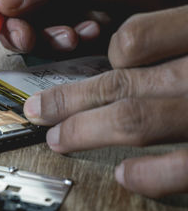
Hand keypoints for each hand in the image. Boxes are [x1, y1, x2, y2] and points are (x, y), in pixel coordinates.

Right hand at [0, 0, 187, 52]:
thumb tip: (1, 0)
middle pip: (8, 7)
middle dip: (17, 27)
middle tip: (27, 39)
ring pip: (33, 26)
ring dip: (48, 37)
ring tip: (71, 36)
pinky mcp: (76, 15)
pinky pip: (58, 35)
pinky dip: (70, 38)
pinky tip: (91, 30)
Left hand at [23, 5, 187, 196]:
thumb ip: (176, 35)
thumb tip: (130, 53)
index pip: (133, 39)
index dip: (107, 57)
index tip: (94, 69)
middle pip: (118, 83)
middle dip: (68, 101)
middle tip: (37, 110)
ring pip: (133, 118)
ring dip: (85, 131)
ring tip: (57, 140)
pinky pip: (180, 167)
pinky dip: (147, 175)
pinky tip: (123, 175)